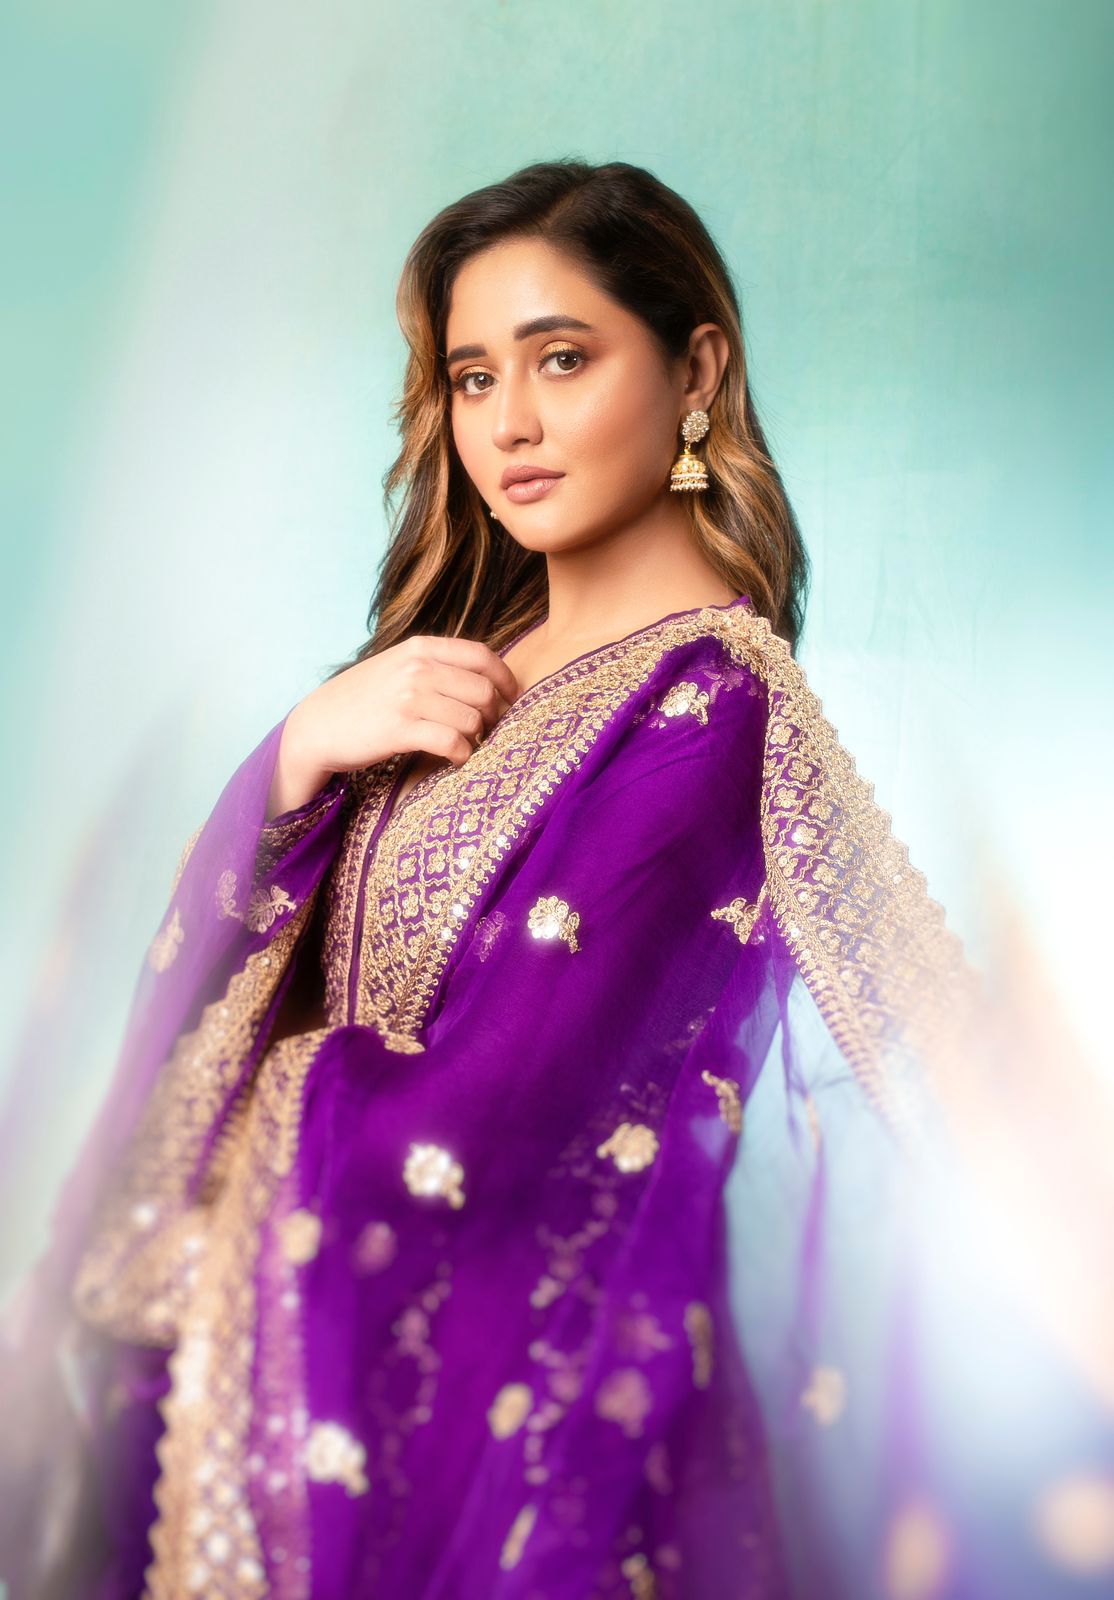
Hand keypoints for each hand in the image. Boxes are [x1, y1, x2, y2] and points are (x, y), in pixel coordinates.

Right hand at [266, 634, 520, 820]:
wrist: (317, 725)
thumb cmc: (362, 699)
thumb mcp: (397, 666)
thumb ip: (435, 664)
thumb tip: (483, 677)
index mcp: (421, 648)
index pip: (482, 655)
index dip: (506, 679)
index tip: (512, 698)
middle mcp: (418, 668)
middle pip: (483, 691)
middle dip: (494, 716)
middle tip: (488, 731)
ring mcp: (408, 698)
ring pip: (471, 719)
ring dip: (476, 738)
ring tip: (467, 746)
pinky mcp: (400, 730)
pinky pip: (452, 742)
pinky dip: (462, 754)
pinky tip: (455, 758)